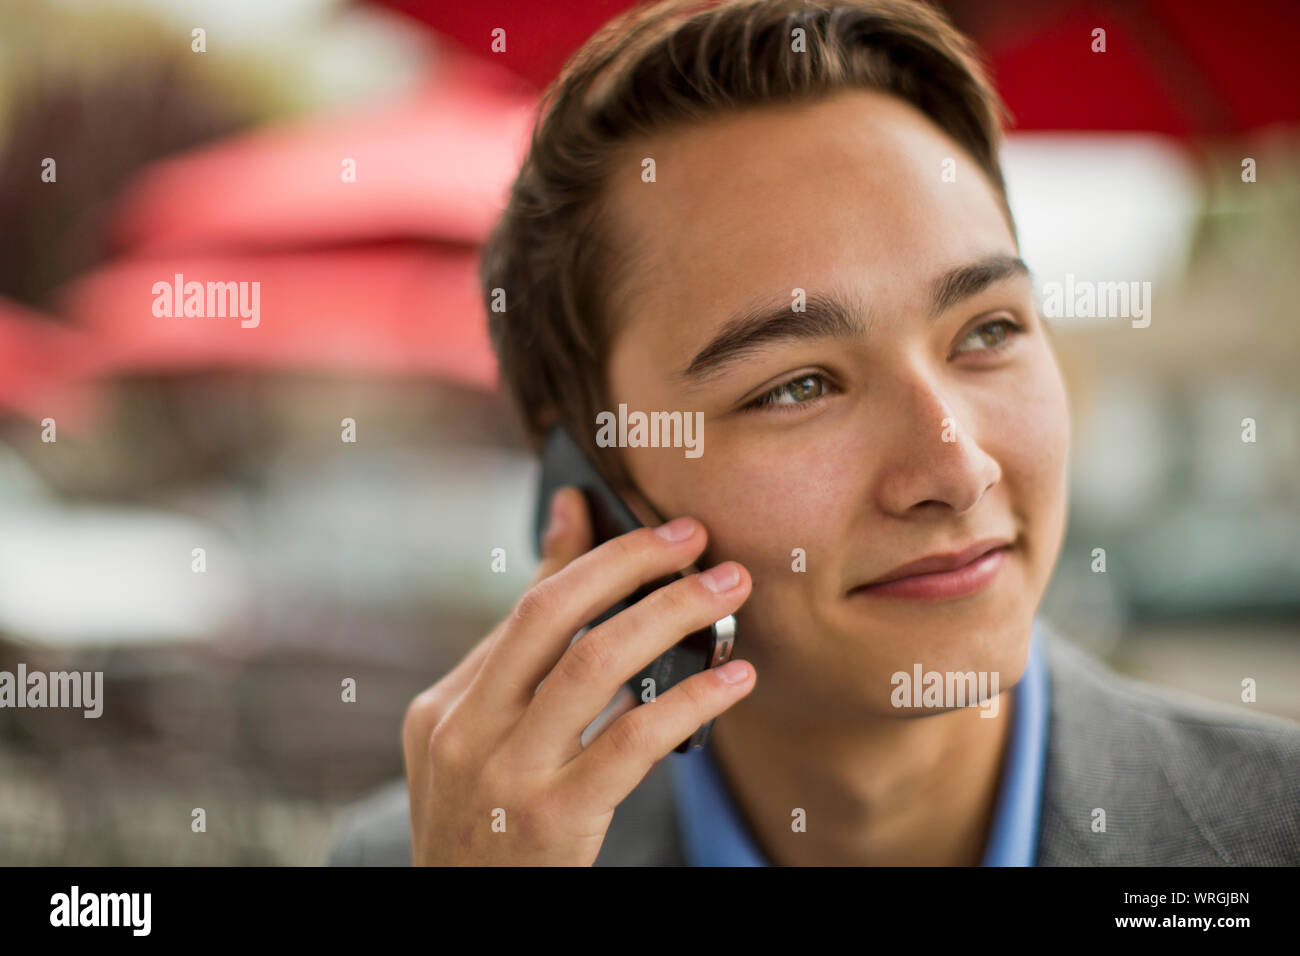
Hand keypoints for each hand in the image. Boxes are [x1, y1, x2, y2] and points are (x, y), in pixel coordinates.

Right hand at [402, 485, 754, 864]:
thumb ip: (528, 648)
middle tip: (694, 538)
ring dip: (670, 613)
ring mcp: (506, 774)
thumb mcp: (486, 743)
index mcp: (445, 707)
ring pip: (594, 662)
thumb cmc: (493, 827)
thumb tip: (569, 514)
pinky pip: (633, 739)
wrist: (465, 924)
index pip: (528, 611)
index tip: (655, 528)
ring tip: (727, 591)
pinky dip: (690, 699)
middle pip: (550, 613)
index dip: (596, 558)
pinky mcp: (554, 817)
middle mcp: (464, 731)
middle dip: (629, 562)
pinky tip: (733, 681)